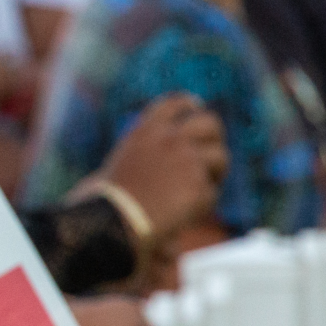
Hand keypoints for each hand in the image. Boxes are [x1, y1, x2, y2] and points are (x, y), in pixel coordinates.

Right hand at [91, 94, 225, 242]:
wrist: (114, 222)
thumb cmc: (104, 202)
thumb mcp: (115, 165)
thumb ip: (140, 158)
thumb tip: (156, 163)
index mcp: (146, 130)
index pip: (176, 103)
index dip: (190, 105)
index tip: (196, 108)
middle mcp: (170, 138)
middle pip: (209, 122)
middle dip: (214, 136)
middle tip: (211, 153)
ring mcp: (188, 160)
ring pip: (220, 157)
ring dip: (215, 173)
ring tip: (199, 192)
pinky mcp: (200, 186)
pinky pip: (212, 192)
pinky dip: (202, 204)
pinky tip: (185, 215)